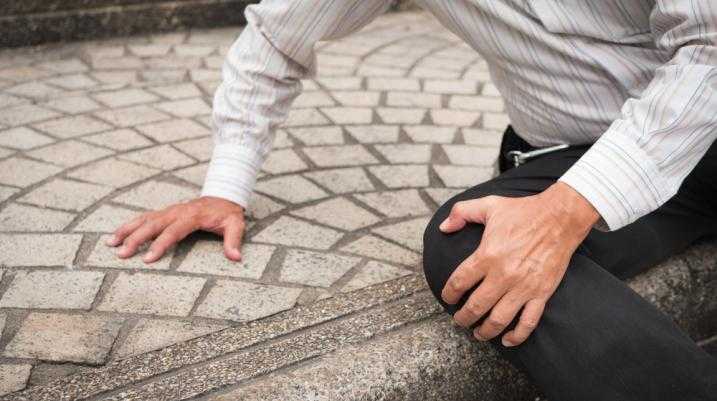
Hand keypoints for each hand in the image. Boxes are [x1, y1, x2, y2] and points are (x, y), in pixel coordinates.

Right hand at [106, 196, 245, 262]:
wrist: (223, 195)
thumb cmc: (228, 213)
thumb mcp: (236, 225)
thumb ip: (234, 241)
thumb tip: (236, 258)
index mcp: (192, 216)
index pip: (173, 231)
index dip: (160, 245)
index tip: (147, 259)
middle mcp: (177, 211)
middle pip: (153, 225)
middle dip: (136, 239)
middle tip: (122, 254)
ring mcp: (169, 210)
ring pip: (144, 219)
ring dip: (127, 230)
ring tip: (110, 243)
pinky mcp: (165, 212)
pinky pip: (145, 217)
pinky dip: (130, 225)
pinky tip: (117, 235)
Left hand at [439, 182, 598, 346]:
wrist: (561, 217)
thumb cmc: (524, 211)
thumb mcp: (488, 205)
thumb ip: (462, 212)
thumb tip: (443, 227)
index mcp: (488, 255)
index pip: (460, 282)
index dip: (449, 293)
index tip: (447, 298)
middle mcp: (503, 274)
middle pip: (476, 306)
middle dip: (463, 318)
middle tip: (459, 320)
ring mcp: (523, 286)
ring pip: (498, 319)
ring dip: (485, 331)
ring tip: (478, 333)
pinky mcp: (541, 293)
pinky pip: (528, 322)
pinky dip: (517, 336)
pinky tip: (507, 340)